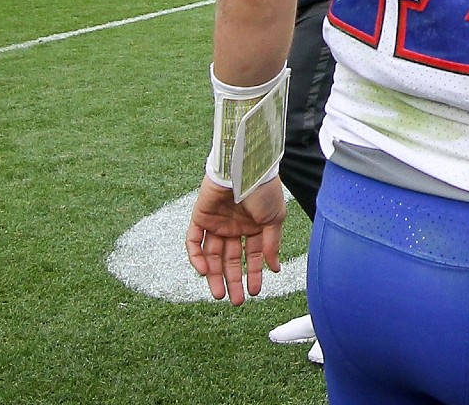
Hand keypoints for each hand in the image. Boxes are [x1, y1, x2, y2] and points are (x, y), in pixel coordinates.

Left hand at [184, 175, 285, 304]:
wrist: (246, 167)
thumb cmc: (264, 190)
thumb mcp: (274, 220)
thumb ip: (271, 245)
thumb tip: (275, 269)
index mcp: (253, 227)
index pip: (251, 256)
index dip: (253, 274)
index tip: (255, 291)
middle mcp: (234, 227)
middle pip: (230, 259)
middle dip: (233, 280)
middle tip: (236, 301)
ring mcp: (216, 222)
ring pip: (212, 255)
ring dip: (214, 275)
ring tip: (219, 295)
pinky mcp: (200, 217)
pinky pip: (194, 240)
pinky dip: (196, 256)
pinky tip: (205, 271)